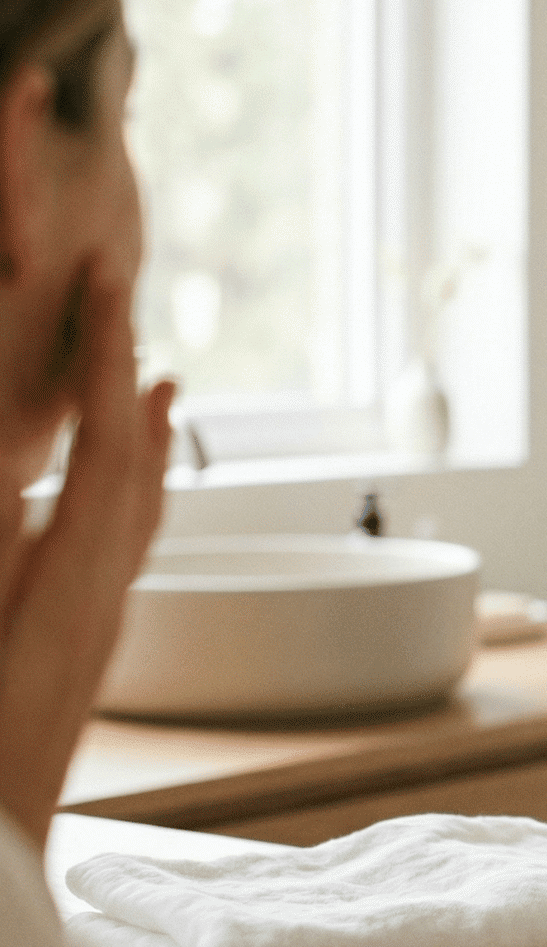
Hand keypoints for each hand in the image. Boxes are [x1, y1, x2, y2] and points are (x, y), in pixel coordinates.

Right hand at [0, 263, 173, 848]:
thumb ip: (0, 535)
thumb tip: (19, 472)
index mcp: (66, 594)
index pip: (104, 450)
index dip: (103, 361)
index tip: (109, 285)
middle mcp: (97, 608)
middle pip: (133, 467)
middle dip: (123, 377)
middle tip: (120, 298)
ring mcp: (92, 636)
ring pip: (132, 511)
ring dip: (132, 433)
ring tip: (134, 373)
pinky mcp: (76, 661)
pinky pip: (115, 553)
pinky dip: (122, 496)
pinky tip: (110, 491)